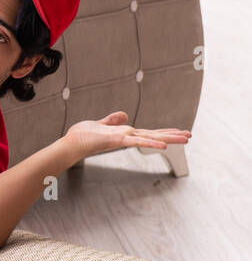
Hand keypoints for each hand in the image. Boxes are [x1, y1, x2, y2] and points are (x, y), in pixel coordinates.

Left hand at [64, 111, 191, 159]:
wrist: (71, 144)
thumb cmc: (82, 136)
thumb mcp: (100, 124)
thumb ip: (112, 120)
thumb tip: (124, 115)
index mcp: (125, 133)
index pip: (148, 132)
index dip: (164, 131)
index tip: (179, 131)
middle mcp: (127, 136)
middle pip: (153, 135)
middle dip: (172, 135)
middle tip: (190, 136)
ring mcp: (123, 139)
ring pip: (149, 137)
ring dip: (168, 138)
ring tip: (185, 139)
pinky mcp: (116, 140)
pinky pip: (135, 141)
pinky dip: (149, 143)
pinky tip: (163, 145)